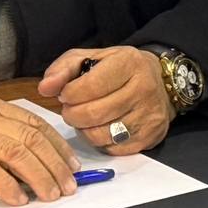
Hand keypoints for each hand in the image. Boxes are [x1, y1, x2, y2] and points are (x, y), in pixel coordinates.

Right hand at [0, 92, 80, 203]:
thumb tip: (34, 163)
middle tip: (68, 185)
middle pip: (30, 138)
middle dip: (54, 164)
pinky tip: (18, 198)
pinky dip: (6, 186)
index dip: (57, 146)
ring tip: (49, 194)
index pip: (34, 124)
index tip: (72, 165)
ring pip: (15, 152)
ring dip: (38, 176)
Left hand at [37, 46, 173, 154]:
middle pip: (92, 114)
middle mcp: (143, 89)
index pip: (90, 86)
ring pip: (99, 135)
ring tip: (85, 119)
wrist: (163, 83)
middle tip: (72, 109)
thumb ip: (64, 68)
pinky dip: (100, 141)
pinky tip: (101, 128)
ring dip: (84, 130)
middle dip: (72, 114)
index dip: (69, 94)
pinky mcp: (150, 137)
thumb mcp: (93, 58)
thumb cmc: (120, 69)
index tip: (66, 94)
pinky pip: (111, 149)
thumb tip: (45, 88)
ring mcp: (149, 116)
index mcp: (129, 63)